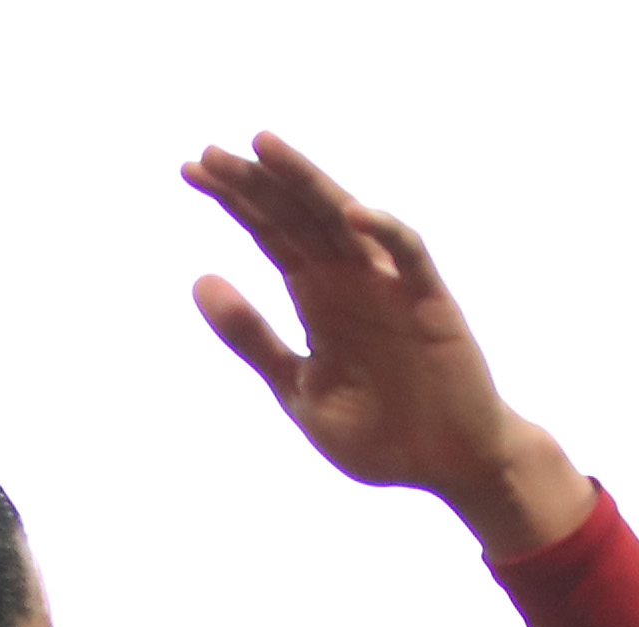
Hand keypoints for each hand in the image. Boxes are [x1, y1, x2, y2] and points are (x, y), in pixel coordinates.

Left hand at [181, 135, 593, 560]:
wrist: (449, 466)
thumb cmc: (380, 431)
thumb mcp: (298, 389)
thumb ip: (252, 338)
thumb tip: (197, 280)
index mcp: (316, 296)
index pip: (270, 232)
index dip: (234, 200)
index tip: (189, 171)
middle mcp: (350, 278)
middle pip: (296, 215)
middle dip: (255, 183)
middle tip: (210, 153)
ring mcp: (390, 285)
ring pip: (343, 219)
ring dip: (306, 182)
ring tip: (265, 148)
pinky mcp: (431, 303)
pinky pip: (409, 256)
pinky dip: (385, 231)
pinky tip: (351, 213)